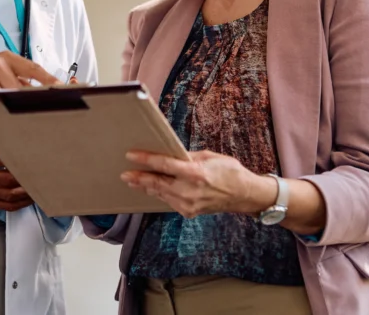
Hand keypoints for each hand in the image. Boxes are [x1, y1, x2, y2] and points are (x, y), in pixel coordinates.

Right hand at [0, 52, 58, 119]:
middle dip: (27, 101)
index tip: (63, 89)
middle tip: (39, 113)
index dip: (48, 79)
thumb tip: (45, 93)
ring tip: (17, 118)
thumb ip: (19, 80)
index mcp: (7, 58)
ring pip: (3, 95)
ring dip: (9, 108)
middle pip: (19, 86)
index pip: (33, 68)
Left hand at [0, 148, 33, 211]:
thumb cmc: (34, 159)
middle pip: (7, 179)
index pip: (12, 162)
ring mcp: (29, 192)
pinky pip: (10, 206)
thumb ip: (5, 148)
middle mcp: (31, 179)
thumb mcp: (22, 149)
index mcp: (31, 163)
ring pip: (7, 194)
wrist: (52, 172)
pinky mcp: (27, 201)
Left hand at [120, 150, 275, 217]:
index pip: (164, 165)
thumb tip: (170, 155)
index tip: (131, 156)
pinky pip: (169, 201)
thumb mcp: (209, 157)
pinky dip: (159, 194)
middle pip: (157, 183)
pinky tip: (151, 189)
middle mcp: (190, 191)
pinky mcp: (189, 212)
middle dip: (139, 178)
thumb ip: (188, 158)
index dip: (145, 160)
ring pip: (160, 194)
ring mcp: (189, 204)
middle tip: (124, 174)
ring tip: (132, 180)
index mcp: (196, 173)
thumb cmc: (230, 171)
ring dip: (145, 187)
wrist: (244, 195)